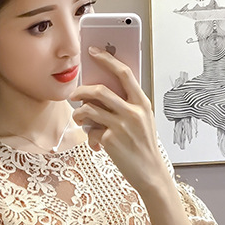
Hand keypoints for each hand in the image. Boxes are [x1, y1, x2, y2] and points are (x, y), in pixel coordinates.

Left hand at [70, 46, 168, 193]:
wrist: (150, 173)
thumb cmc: (143, 146)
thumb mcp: (142, 121)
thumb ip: (127, 106)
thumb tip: (100, 94)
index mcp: (142, 103)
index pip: (124, 73)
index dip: (107, 60)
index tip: (93, 52)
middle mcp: (133, 112)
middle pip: (100, 90)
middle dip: (82, 91)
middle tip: (75, 95)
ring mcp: (121, 126)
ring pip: (89, 110)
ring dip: (79, 114)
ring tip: (80, 120)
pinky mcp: (110, 140)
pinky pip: (91, 131)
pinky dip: (90, 136)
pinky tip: (96, 144)